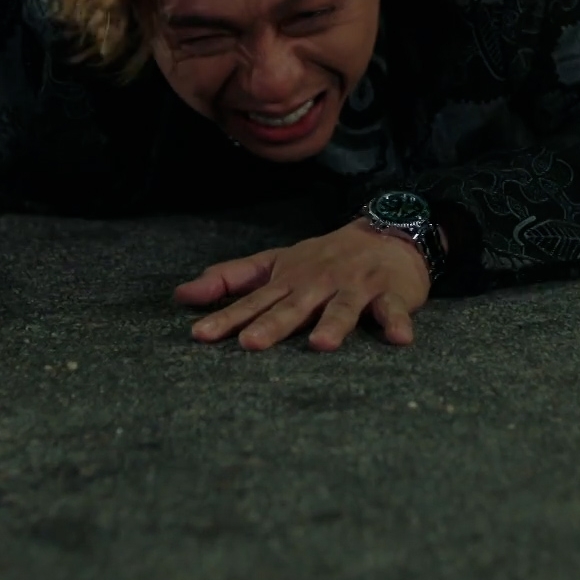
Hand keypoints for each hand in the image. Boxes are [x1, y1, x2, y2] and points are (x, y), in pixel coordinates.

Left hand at [174, 220, 430, 350]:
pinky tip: (399, 339)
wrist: (387, 233)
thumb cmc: (324, 258)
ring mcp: (355, 287)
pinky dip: (397, 323)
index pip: (253, 302)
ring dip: (334, 325)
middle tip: (251, 344)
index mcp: (289, 280)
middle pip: (294, 307)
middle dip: (273, 325)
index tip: (200, 336)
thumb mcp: (275, 264)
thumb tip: (181, 295)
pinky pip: (393, 310)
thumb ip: (230, 279)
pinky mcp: (390, 293)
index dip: (227, 318)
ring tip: (321, 345)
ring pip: (342, 308)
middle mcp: (318, 283)